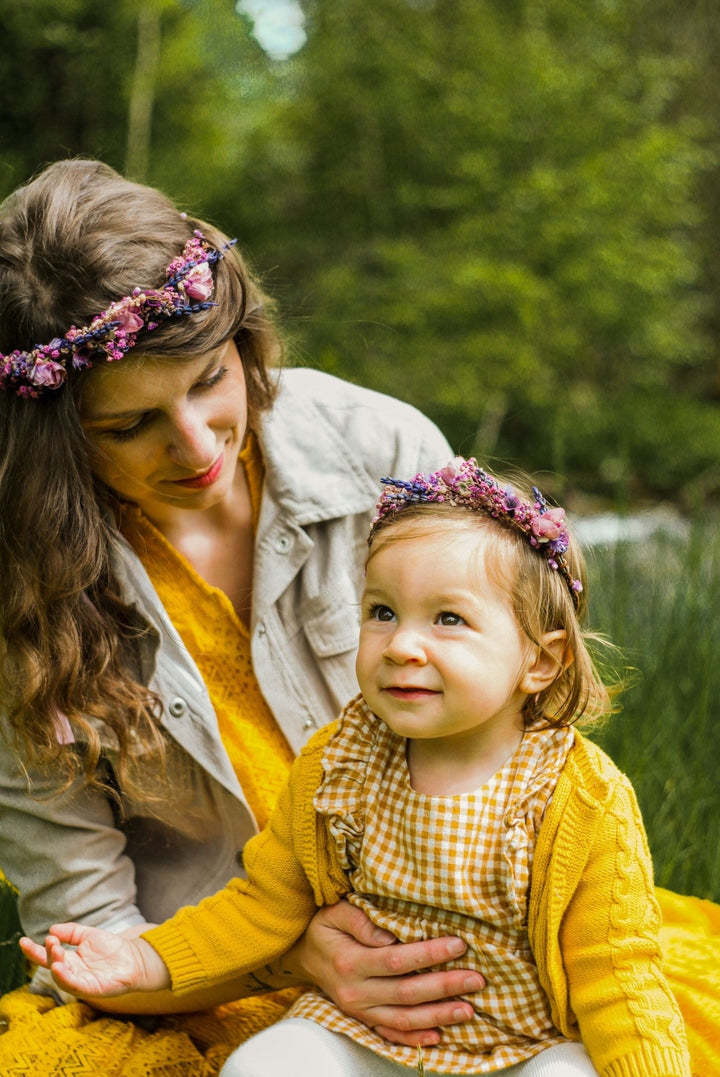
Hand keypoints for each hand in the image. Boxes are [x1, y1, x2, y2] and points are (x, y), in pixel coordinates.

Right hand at [20, 922, 170, 998]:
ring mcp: (81, 982)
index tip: (23, 941)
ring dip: (55, 965)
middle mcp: (73, 972)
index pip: (48, 956)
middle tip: (50, 942)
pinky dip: (66, 978)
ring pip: (62, 977)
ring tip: (54, 953)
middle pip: (53, 965)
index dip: (34, 951)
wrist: (136, 958)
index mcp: (70, 960)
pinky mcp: (92, 989)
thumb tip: (51, 930)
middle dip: (47, 954)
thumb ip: (71, 932)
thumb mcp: (88, 935)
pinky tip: (60, 968)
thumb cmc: (112, 948)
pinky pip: (76, 986)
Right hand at [280, 901, 483, 1046]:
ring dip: (439, 1016)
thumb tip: (391, 934)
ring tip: (468, 1010)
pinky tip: (439, 1036)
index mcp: (351, 962)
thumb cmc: (323, 928)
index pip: (398, 960)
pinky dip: (415, 1039)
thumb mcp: (335, 912)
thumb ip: (361, 921)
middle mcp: (356, 992)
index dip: (430, 954)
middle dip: (445, 987)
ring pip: (404, 1019)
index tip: (458, 945)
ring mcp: (360, 1010)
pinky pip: (391, 1035)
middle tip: (476, 980)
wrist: (301, 955)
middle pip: (407, 993)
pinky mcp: (362, 1020)